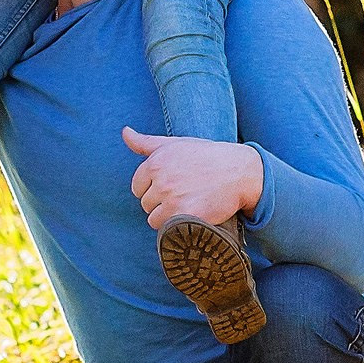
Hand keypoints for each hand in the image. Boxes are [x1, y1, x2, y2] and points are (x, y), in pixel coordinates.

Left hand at [121, 126, 263, 231]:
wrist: (239, 171)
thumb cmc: (206, 156)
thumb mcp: (175, 144)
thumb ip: (146, 143)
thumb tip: (124, 132)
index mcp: (155, 163)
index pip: (137, 187)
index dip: (152, 189)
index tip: (171, 186)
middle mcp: (162, 181)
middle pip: (145, 204)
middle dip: (160, 202)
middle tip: (183, 194)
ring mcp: (173, 199)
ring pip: (154, 219)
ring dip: (167, 217)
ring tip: (187, 204)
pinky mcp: (186, 216)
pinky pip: (168, 230)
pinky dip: (177, 227)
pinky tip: (191, 215)